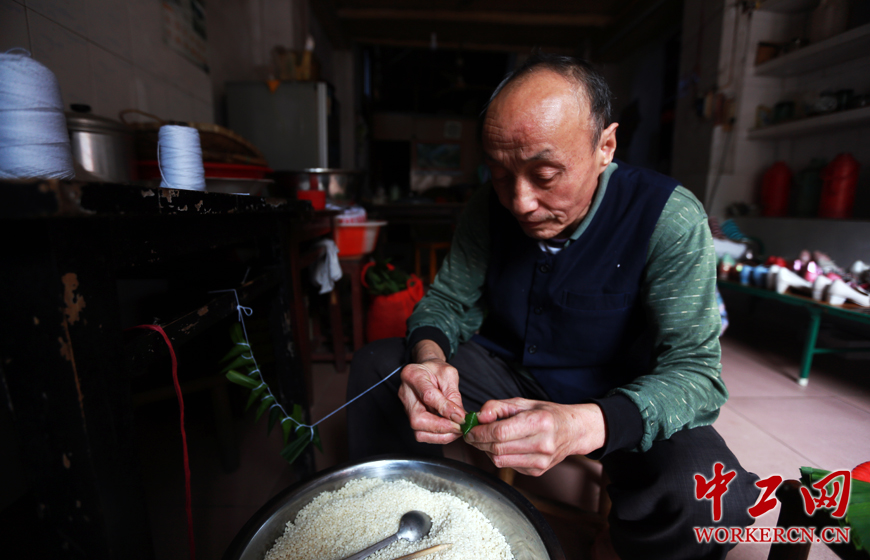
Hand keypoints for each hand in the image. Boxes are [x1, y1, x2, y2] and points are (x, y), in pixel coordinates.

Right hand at [397, 341, 467, 444]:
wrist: (426, 370)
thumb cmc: (437, 370)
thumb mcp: (449, 375)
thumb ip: (453, 395)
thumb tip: (459, 418)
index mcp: (413, 375)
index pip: (428, 397)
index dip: (446, 409)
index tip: (461, 418)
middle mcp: (405, 394)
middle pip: (418, 420)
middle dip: (442, 428)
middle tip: (460, 428)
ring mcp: (406, 408)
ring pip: (419, 432)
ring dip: (441, 436)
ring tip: (457, 430)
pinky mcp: (411, 418)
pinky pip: (422, 434)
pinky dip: (438, 436)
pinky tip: (450, 430)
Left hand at [465, 398, 605, 475]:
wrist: (573, 431)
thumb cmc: (546, 414)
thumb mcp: (523, 403)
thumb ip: (497, 407)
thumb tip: (478, 417)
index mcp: (539, 422)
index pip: (499, 432)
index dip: (479, 432)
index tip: (470, 429)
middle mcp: (542, 444)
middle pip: (497, 448)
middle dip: (479, 441)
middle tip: (472, 434)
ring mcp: (541, 461)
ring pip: (499, 460)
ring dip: (486, 450)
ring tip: (486, 439)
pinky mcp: (537, 472)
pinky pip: (508, 466)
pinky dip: (499, 456)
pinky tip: (504, 446)